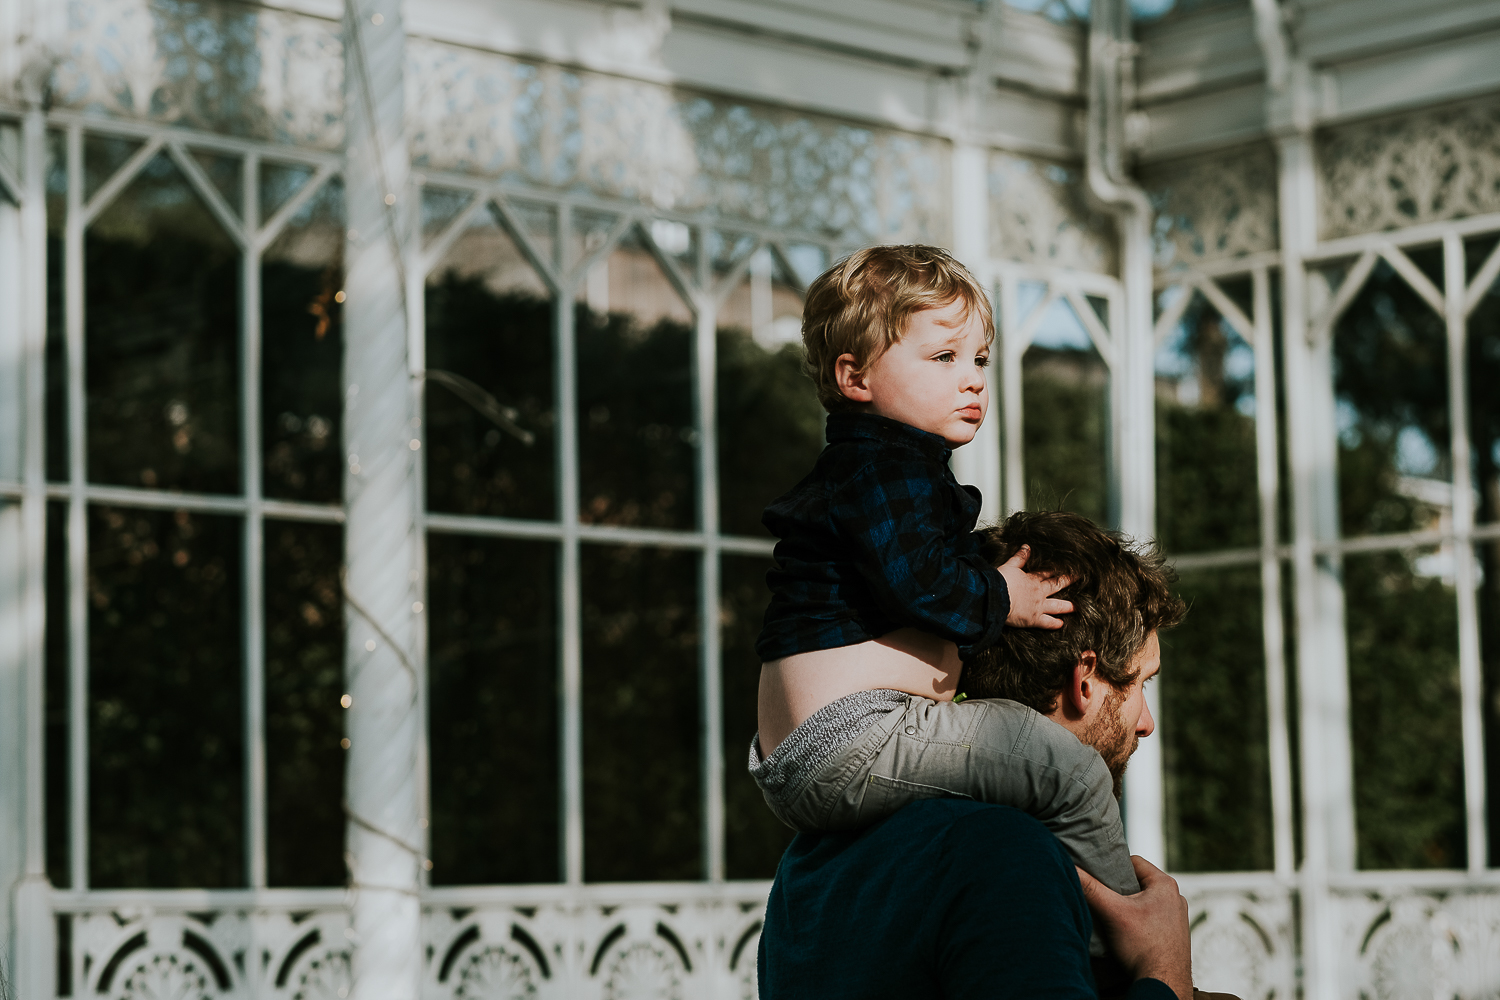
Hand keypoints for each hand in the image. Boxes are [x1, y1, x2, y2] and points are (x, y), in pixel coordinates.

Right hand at [997, 544, 1072, 628]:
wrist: (996, 597)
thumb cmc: (1000, 581)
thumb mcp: (1009, 566)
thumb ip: (1019, 557)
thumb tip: (1026, 546)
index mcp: (1032, 579)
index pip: (1047, 572)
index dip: (1057, 569)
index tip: (1067, 566)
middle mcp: (1038, 592)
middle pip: (1056, 585)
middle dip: (1068, 581)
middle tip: (1079, 579)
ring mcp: (1038, 606)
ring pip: (1056, 605)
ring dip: (1067, 606)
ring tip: (1076, 607)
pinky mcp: (1033, 619)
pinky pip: (1046, 622)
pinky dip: (1054, 623)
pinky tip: (1061, 624)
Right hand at [1076, 857, 1191, 999]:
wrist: (1163, 983)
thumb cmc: (1145, 948)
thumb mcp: (1112, 912)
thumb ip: (1090, 888)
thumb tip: (1071, 869)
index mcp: (1165, 885)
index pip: (1133, 862)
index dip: (1113, 869)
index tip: (1101, 881)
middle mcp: (1175, 898)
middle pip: (1137, 883)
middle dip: (1120, 891)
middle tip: (1106, 902)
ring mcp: (1176, 918)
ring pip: (1143, 902)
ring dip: (1128, 908)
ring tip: (1116, 920)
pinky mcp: (1174, 934)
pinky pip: (1150, 918)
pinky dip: (1137, 923)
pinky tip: (1127, 934)